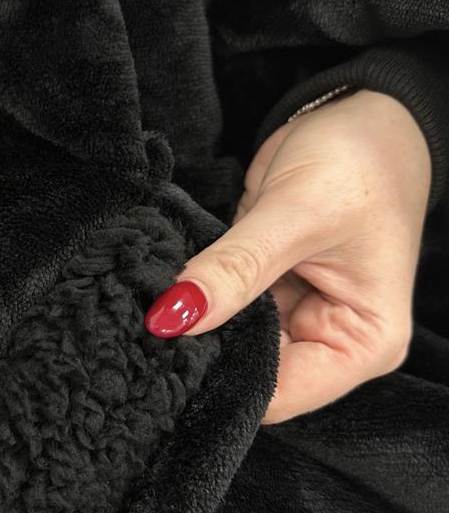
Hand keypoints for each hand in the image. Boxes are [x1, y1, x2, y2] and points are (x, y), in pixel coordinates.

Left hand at [144, 88, 430, 422]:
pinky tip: (167, 300)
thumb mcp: (297, 213)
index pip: (281, 396)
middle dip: (204, 357)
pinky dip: (197, 308)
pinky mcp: (265, 300)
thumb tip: (174, 316)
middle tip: (151, 334)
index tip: (170, 356)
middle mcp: (330, 345)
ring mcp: (295, 323)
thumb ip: (235, 269)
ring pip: (230, 349)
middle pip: (252, 378)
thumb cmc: (359, 161)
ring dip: (195, 333)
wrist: (355, 116)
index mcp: (362, 345)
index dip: (224, 383)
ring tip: (154, 315)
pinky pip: (222, 318)